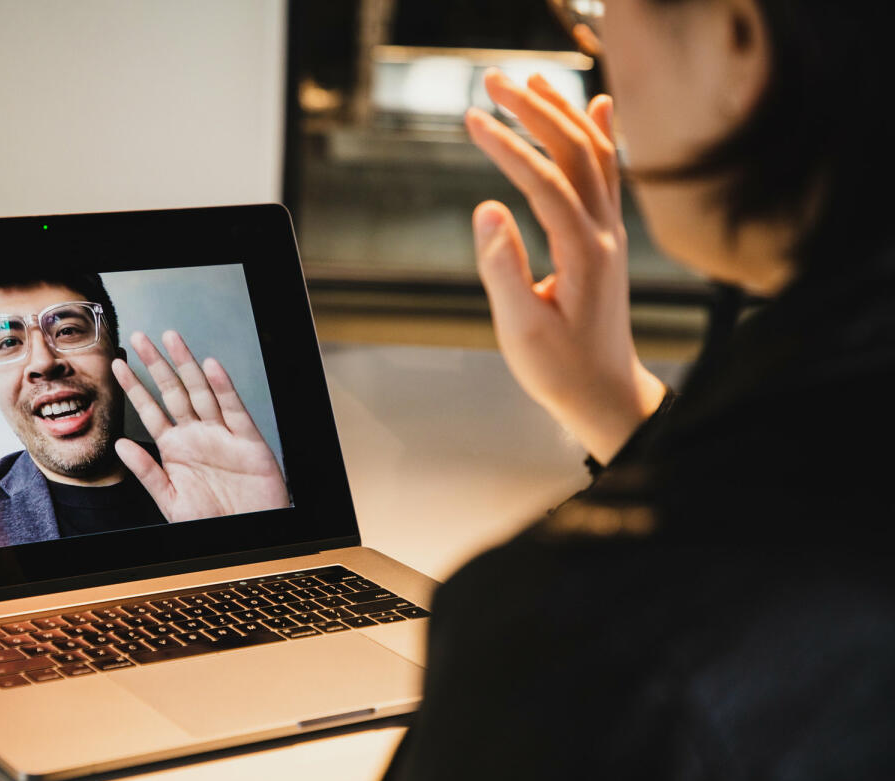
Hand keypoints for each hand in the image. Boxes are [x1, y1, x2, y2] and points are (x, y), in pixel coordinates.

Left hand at [111, 330, 288, 521]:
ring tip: (172, 339)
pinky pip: (234, 409)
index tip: (118, 366)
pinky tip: (210, 368)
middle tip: (141, 338)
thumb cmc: (212, 522)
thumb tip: (120, 445)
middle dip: (157, 364)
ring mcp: (222, 434)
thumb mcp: (171, 501)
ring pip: (201, 392)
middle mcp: (197, 436)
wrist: (248, 535)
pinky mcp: (248, 439)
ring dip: (187, 365)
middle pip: (174, 392)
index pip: (151, 411)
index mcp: (175, 449)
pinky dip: (223, 387)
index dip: (135, 388)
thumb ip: (147, 472)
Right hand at [465, 69, 665, 463]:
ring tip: (529, 81)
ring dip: (563, 113)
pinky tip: (597, 106)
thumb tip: (486, 209)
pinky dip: (602, 134)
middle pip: (576, 151)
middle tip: (493, 82)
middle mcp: (605, 234)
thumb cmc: (561, 369)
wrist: (605, 394)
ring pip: (596, 155)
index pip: (545, 182)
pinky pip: (610, 173)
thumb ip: (503, 268)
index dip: (508, 147)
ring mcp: (612, 233)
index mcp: (583, 254)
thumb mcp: (522, 330)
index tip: (472, 119)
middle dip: (534, 111)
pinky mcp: (608, 239)